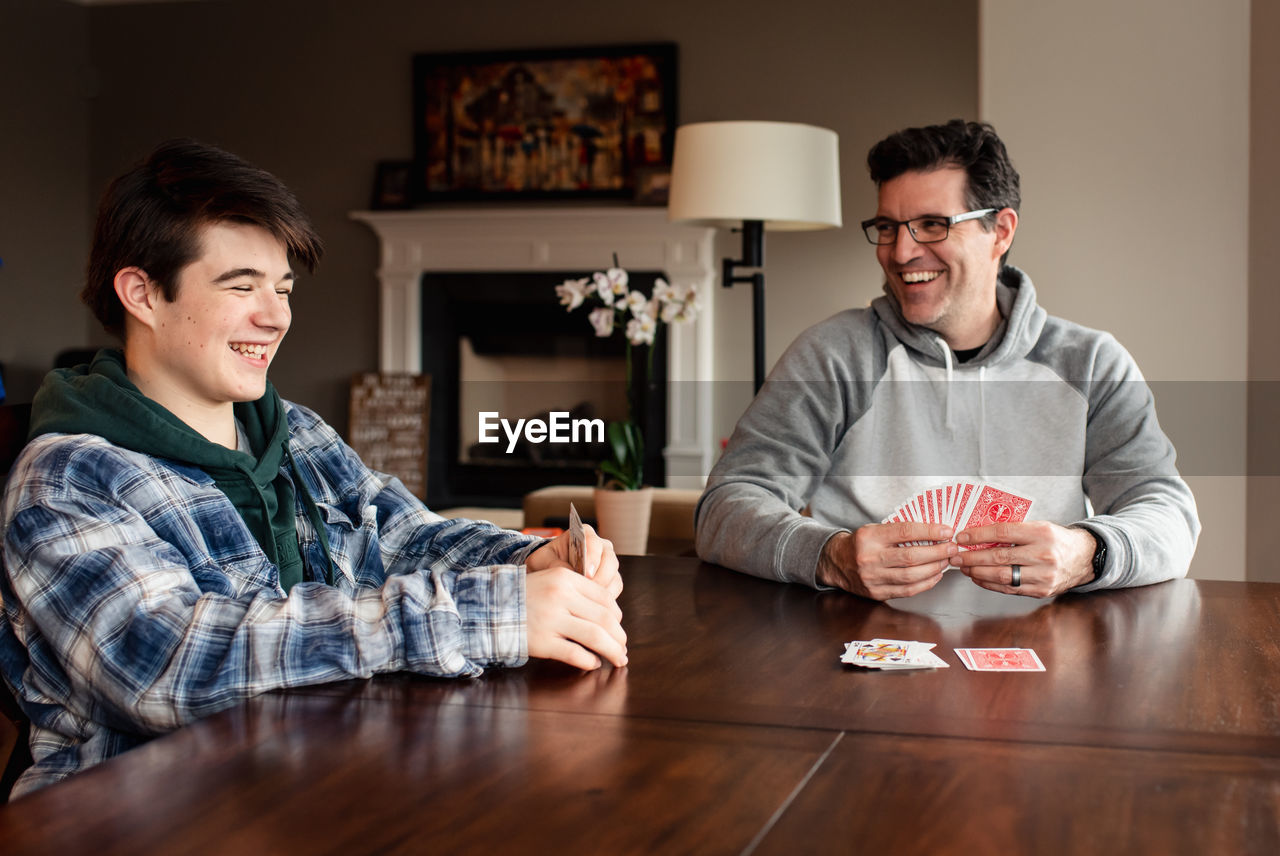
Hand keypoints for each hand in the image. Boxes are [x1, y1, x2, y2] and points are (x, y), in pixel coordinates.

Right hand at [526, 566, 627, 669]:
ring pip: (595, 637)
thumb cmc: (524, 596)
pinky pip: (574, 654)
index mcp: (566, 579)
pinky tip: (593, 664)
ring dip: (612, 651)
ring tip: (618, 659)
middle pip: (604, 619)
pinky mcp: (542, 642)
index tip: (618, 627)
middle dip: (619, 637)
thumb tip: (609, 615)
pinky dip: (588, 661)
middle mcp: (561, 597)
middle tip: (624, 648)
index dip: (617, 616)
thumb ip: (577, 591)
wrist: (489, 608)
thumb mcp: (551, 581)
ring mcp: (551, 620)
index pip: (604, 598)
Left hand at [527, 525, 622, 598]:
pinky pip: (615, 589)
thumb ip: (553, 563)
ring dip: (603, 590)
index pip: (594, 542)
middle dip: (600, 577)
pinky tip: (591, 604)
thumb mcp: (541, 560)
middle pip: (610, 560)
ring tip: (587, 600)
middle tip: (587, 590)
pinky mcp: (611, 580)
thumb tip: (568, 571)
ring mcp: (608, 564)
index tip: (586, 573)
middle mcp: (601, 547)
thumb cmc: (544, 563)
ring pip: (614, 577)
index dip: (593, 557)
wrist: (547, 575)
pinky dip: (605, 598)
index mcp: (584, 534)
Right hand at [817, 522, 957, 600]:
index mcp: (869, 537)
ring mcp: (873, 578)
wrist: (837, 563)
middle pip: (911, 557)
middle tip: (951, 548)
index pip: (905, 532)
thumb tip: (934, 533)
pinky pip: (907, 590)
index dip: (929, 532)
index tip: (946, 532)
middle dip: (937, 553)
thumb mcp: (875, 529)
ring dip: (934, 568)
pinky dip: (925, 583)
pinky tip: (935, 575)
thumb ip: (900, 531)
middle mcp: (869, 558)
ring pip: (911, 576)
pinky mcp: (877, 593)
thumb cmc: (861, 544)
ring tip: (946, 561)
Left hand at [953, 521, 1095, 596]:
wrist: (1084, 558)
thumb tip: (977, 535)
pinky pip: (1009, 589)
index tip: (962, 538)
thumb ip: (1012, 531)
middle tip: (956, 556)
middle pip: (999, 556)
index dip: (978, 535)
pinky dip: (990, 584)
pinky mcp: (1041, 591)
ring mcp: (1043, 575)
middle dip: (972, 557)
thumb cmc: (1055, 540)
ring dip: (978, 572)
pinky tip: (978, 578)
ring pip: (1002, 576)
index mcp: (1041, 533)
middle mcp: (1043, 555)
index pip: (1002, 532)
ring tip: (964, 568)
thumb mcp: (1038, 527)